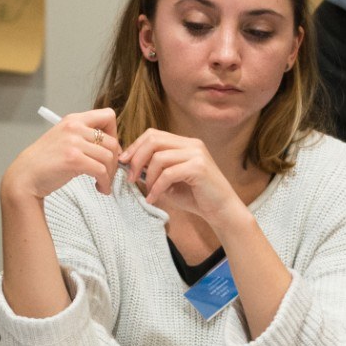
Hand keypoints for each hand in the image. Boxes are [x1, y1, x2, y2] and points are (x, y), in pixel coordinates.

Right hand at [6, 110, 119, 200]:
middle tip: (109, 173)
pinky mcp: (74, 160)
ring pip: (109, 157)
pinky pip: (101, 171)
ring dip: (111, 174)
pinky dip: (105, 182)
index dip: (115, 133)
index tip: (109, 149)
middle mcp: (75, 127)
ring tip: (103, 183)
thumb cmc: (44, 162)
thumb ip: (83, 137)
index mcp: (73, 120)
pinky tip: (101, 188)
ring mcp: (74, 143)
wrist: (25, 176)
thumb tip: (110, 146)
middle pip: (112, 142)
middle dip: (115, 161)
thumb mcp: (63, 139)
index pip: (108, 115)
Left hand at [117, 128, 241, 223]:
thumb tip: (129, 165)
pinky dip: (157, 187)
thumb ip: (153, 170)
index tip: (124, 163)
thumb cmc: (195, 197)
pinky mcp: (199, 167)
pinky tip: (154, 198)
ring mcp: (196, 154)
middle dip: (136, 158)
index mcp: (184, 143)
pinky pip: (168, 174)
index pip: (153, 135)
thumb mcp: (169, 181)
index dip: (135, 147)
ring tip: (147, 191)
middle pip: (153, 140)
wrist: (221, 211)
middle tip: (130, 178)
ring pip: (159, 158)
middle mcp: (191, 144)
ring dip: (147, 177)